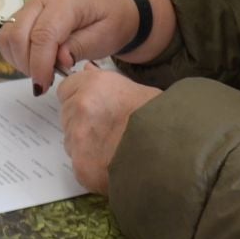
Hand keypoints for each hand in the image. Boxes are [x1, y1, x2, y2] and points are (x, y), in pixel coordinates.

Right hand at [0, 0, 144, 92]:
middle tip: (45, 81)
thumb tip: (59, 61)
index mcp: (65, 2)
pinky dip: (15, 55)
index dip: (40, 64)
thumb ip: (80, 47)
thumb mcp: (104, 37)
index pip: (42, 35)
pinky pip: (7, 38)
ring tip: (41, 72)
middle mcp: (41, 0)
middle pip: (18, 35)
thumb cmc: (109, 22)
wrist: (109, 8)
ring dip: (19, 61)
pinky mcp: (23, 16)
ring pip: (7, 36)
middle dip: (28, 65)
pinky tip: (34, 63)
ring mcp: (30, 7)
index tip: (43, 85)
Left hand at [57, 67, 161, 194]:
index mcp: (93, 84)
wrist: (173, 151)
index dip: (79, 97)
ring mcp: (78, 137)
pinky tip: (114, 164)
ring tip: (114, 148)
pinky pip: (79, 165)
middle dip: (82, 121)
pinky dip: (92, 167)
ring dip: (85, 145)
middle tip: (108, 129)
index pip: (66, 88)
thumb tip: (87, 70)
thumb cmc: (161, 119)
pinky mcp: (81, 165)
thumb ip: (104, 82)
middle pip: (67, 115)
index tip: (91, 106)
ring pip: (71, 142)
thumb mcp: (135, 89)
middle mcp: (80, 107)